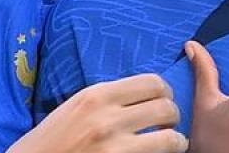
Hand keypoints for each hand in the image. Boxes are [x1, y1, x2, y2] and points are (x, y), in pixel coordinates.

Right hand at [10, 74, 187, 152]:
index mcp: (97, 95)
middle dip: (173, 116)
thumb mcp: (77, 106)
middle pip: (166, 107)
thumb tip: (141, 94)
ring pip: (170, 137)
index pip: (153, 82)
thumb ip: (107, 98)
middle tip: (168, 123)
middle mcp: (108, 117)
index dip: (164, 92)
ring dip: (176, 140)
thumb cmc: (52, 137)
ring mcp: (115, 146)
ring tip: (171, 143)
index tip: (161, 100)